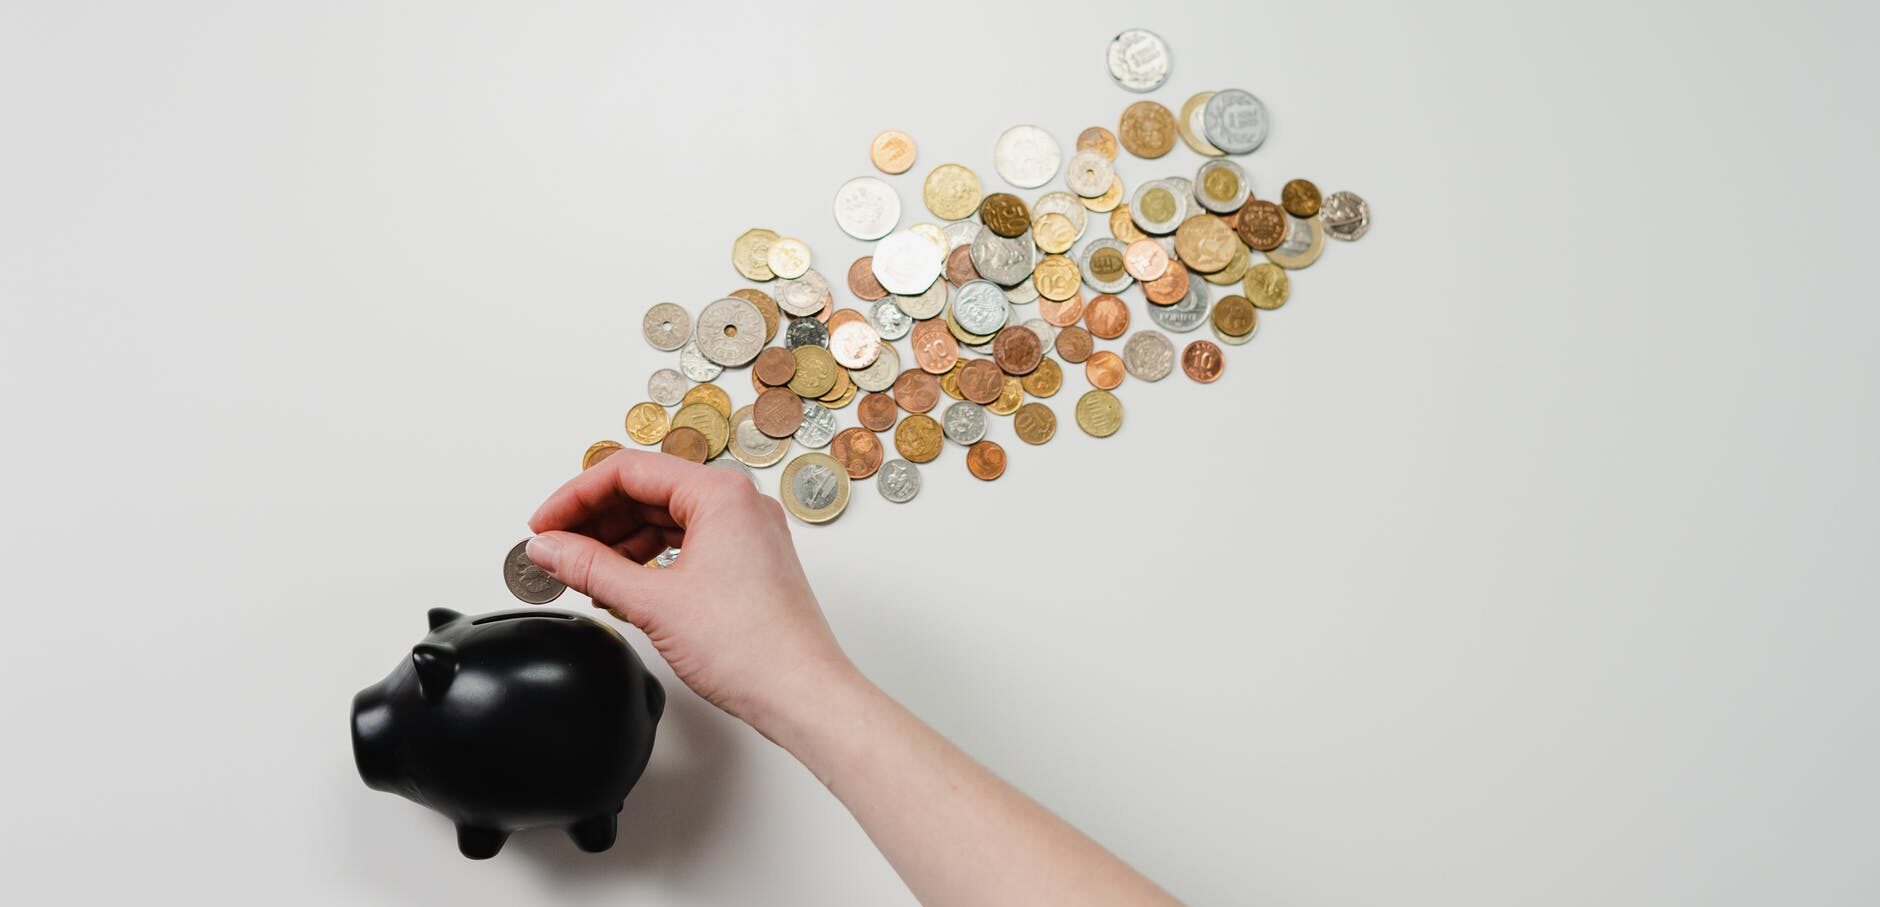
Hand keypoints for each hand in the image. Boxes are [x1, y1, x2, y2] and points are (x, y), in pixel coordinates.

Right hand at [524, 450, 854, 732]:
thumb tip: (548, 548)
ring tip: (581, 571)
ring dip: (618, 542)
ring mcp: (747, 533)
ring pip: (665, 518)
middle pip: (647, 491)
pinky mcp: (748, 562)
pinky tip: (620, 584)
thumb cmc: (752, 648)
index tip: (543, 526)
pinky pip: (686, 543)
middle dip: (594, 520)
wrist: (801, 694)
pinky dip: (648, 559)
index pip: (629, 471)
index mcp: (722, 493)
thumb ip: (590, 567)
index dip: (574, 497)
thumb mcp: (652, 602)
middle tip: (554, 549)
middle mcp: (740, 504)